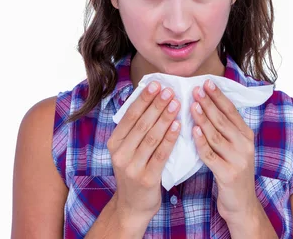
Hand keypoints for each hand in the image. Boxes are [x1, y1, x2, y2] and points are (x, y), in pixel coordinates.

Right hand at [106, 81, 180, 231]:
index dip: (143, 99)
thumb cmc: (134, 173)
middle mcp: (120, 153)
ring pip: (151, 137)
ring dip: (165, 118)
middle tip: (169, 90)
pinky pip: (161, 154)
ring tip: (176, 103)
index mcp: (114, 143)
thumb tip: (149, 101)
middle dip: (156, 105)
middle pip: (141, 123)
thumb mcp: (127, 151)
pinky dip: (170, 138)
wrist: (132, 207)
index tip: (156, 85)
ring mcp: (132, 166)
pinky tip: (179, 126)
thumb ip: (135, 131)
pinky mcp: (146, 178)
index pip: (130, 116)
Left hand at [190, 79, 260, 221]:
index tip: (206, 83)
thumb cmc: (233, 172)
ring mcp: (238, 160)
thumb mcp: (235, 148)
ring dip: (203, 119)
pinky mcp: (228, 174)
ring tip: (192, 105)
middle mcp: (245, 145)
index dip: (218, 96)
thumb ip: (226, 130)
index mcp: (247, 136)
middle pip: (223, 120)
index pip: (231, 111)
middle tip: (195, 89)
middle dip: (208, 103)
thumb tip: (208, 106)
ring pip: (216, 135)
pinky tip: (192, 131)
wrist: (242, 205)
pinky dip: (201, 142)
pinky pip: (210, 155)